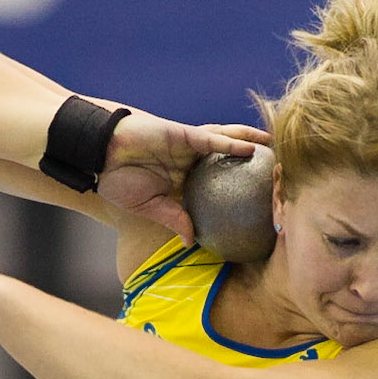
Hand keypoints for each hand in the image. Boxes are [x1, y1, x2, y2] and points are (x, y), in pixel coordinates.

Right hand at [96, 115, 271, 241]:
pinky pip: (213, 138)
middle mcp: (191, 163)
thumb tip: (191, 243)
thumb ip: (174, 220)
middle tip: (280, 175)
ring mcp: (188, 147)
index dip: (239, 192)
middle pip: (230, 163)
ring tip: (277, 150)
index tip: (262, 205)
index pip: (218, 186)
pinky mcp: (183, 135)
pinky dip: (233, 142)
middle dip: (254, 167)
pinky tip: (254, 145)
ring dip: (252, 145)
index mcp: (184, 182)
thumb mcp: (149, 207)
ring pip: (228, 144)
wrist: (97, 154)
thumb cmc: (116, 180)